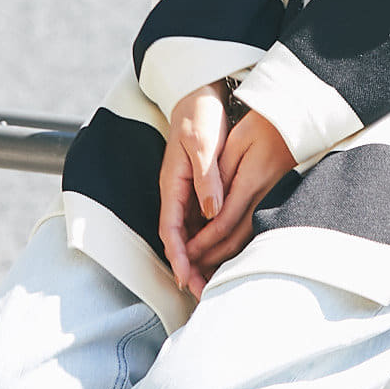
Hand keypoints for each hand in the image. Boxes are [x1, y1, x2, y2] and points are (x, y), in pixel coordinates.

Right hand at [158, 83, 231, 296]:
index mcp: (172, 184)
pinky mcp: (198, 189)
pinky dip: (206, 242)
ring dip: (198, 260)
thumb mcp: (203, 144)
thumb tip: (211, 212)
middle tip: (203, 293)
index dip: (178, 257)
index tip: (187, 278)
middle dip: (188, 268)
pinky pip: (198, 223)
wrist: (199, 95)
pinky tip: (220, 256)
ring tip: (212, 283)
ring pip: (188, 234)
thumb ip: (207, 178)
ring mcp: (186, 192)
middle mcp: (176, 192)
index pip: (170, 229)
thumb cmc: (199, 116)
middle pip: (177, 239)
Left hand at [183, 109, 294, 296]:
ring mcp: (269, 200)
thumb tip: (209, 208)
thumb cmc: (264, 125)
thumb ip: (221, 174)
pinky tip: (222, 248)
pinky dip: (233, 244)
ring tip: (202, 268)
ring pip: (244, 238)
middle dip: (210, 259)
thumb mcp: (238, 142)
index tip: (185, 255)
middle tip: (190, 272)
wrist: (296, 120)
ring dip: (222, 256)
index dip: (202, 243)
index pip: (222, 224)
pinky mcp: (271, 199)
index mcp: (250, 183)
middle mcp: (262, 197)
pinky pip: (250, 228)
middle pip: (233, 240)